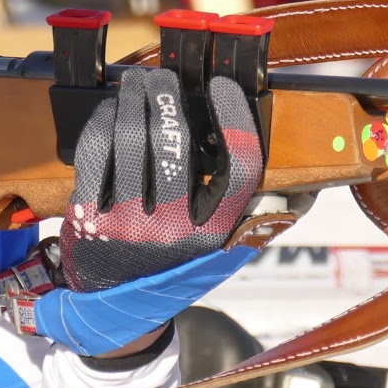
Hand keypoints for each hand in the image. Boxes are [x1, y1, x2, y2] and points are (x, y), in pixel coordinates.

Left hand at [30, 67, 262, 357]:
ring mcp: (128, 226)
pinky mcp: (90, 220)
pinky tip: (112, 110)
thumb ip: (247, 207)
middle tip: (165, 78)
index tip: (222, 86)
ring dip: (135, 100)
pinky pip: (95, 156)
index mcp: (217, 234)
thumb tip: (297, 168)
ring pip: (132, 143)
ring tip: (137, 82)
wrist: (118, 310)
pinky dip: (103, 123)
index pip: (239, 168)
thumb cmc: (176, 263)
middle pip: (176, 145)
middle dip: (169, 98)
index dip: (234, 119)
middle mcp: (175, 232)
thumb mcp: (220, 246)